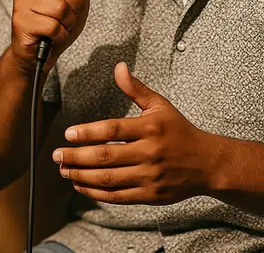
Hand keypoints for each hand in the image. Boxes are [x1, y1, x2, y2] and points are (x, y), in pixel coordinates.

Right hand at [10, 0, 102, 73]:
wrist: (38, 53)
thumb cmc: (56, 22)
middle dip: (76, 3)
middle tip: (68, 12)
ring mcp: (21, 1)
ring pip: (60, 6)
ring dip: (68, 21)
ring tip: (60, 24)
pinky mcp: (20, 21)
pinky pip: (53, 25)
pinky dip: (61, 34)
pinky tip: (53, 34)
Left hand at [52, 62, 220, 204]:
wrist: (207, 163)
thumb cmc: (180, 131)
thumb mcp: (160, 105)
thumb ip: (136, 89)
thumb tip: (118, 67)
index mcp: (151, 127)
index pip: (112, 130)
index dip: (88, 132)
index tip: (68, 134)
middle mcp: (150, 152)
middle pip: (105, 156)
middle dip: (76, 157)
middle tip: (57, 155)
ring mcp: (150, 176)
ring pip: (108, 178)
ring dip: (81, 175)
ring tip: (64, 169)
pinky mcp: (150, 195)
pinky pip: (117, 196)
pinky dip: (95, 192)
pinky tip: (81, 185)